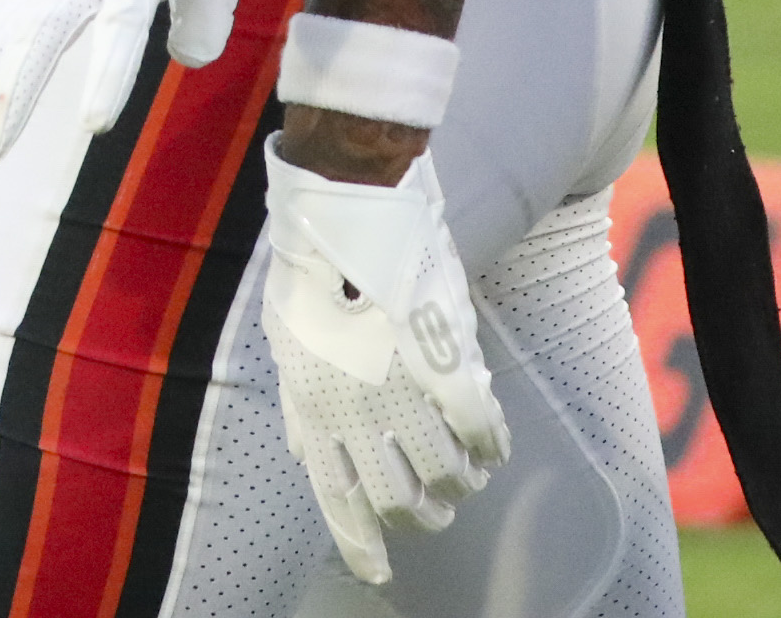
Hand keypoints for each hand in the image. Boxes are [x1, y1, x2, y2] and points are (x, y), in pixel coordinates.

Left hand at [262, 146, 509, 584]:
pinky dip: (491, 445)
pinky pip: (481, 431)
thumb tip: (306, 454)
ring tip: (465, 476)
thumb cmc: (310, 269)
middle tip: (435, 509)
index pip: (337, 501)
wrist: (349, 209)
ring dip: (459, 483)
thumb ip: (300, 405)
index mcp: (312, 408)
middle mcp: (357, 412)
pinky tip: (493, 446)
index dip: (361, 544)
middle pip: (398, 499)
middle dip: (420, 515)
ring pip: (446, 474)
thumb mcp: (287, 346)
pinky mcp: (448, 366)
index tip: (377, 572)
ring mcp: (405, 392)